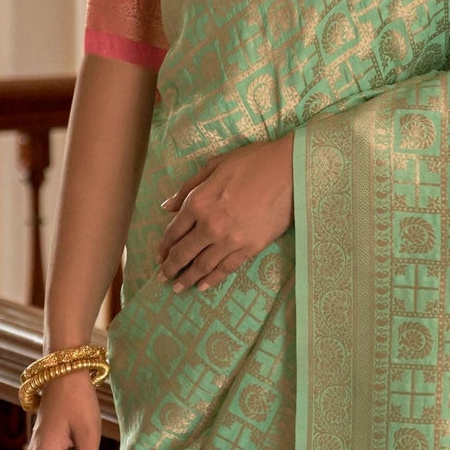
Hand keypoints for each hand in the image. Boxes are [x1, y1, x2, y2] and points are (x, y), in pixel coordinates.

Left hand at [158, 136, 293, 291]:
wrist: (290, 171)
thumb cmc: (253, 162)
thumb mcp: (214, 166)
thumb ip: (188, 188)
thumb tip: (166, 206)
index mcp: (198, 202)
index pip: (173, 232)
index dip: (163, 247)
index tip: (159, 257)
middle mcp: (210, 225)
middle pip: (184, 253)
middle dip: (170, 268)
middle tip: (162, 278)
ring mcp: (230, 240)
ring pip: (202, 266)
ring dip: (188, 279)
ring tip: (179, 288)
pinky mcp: (250, 248)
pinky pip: (226, 269)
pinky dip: (212, 280)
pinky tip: (204, 286)